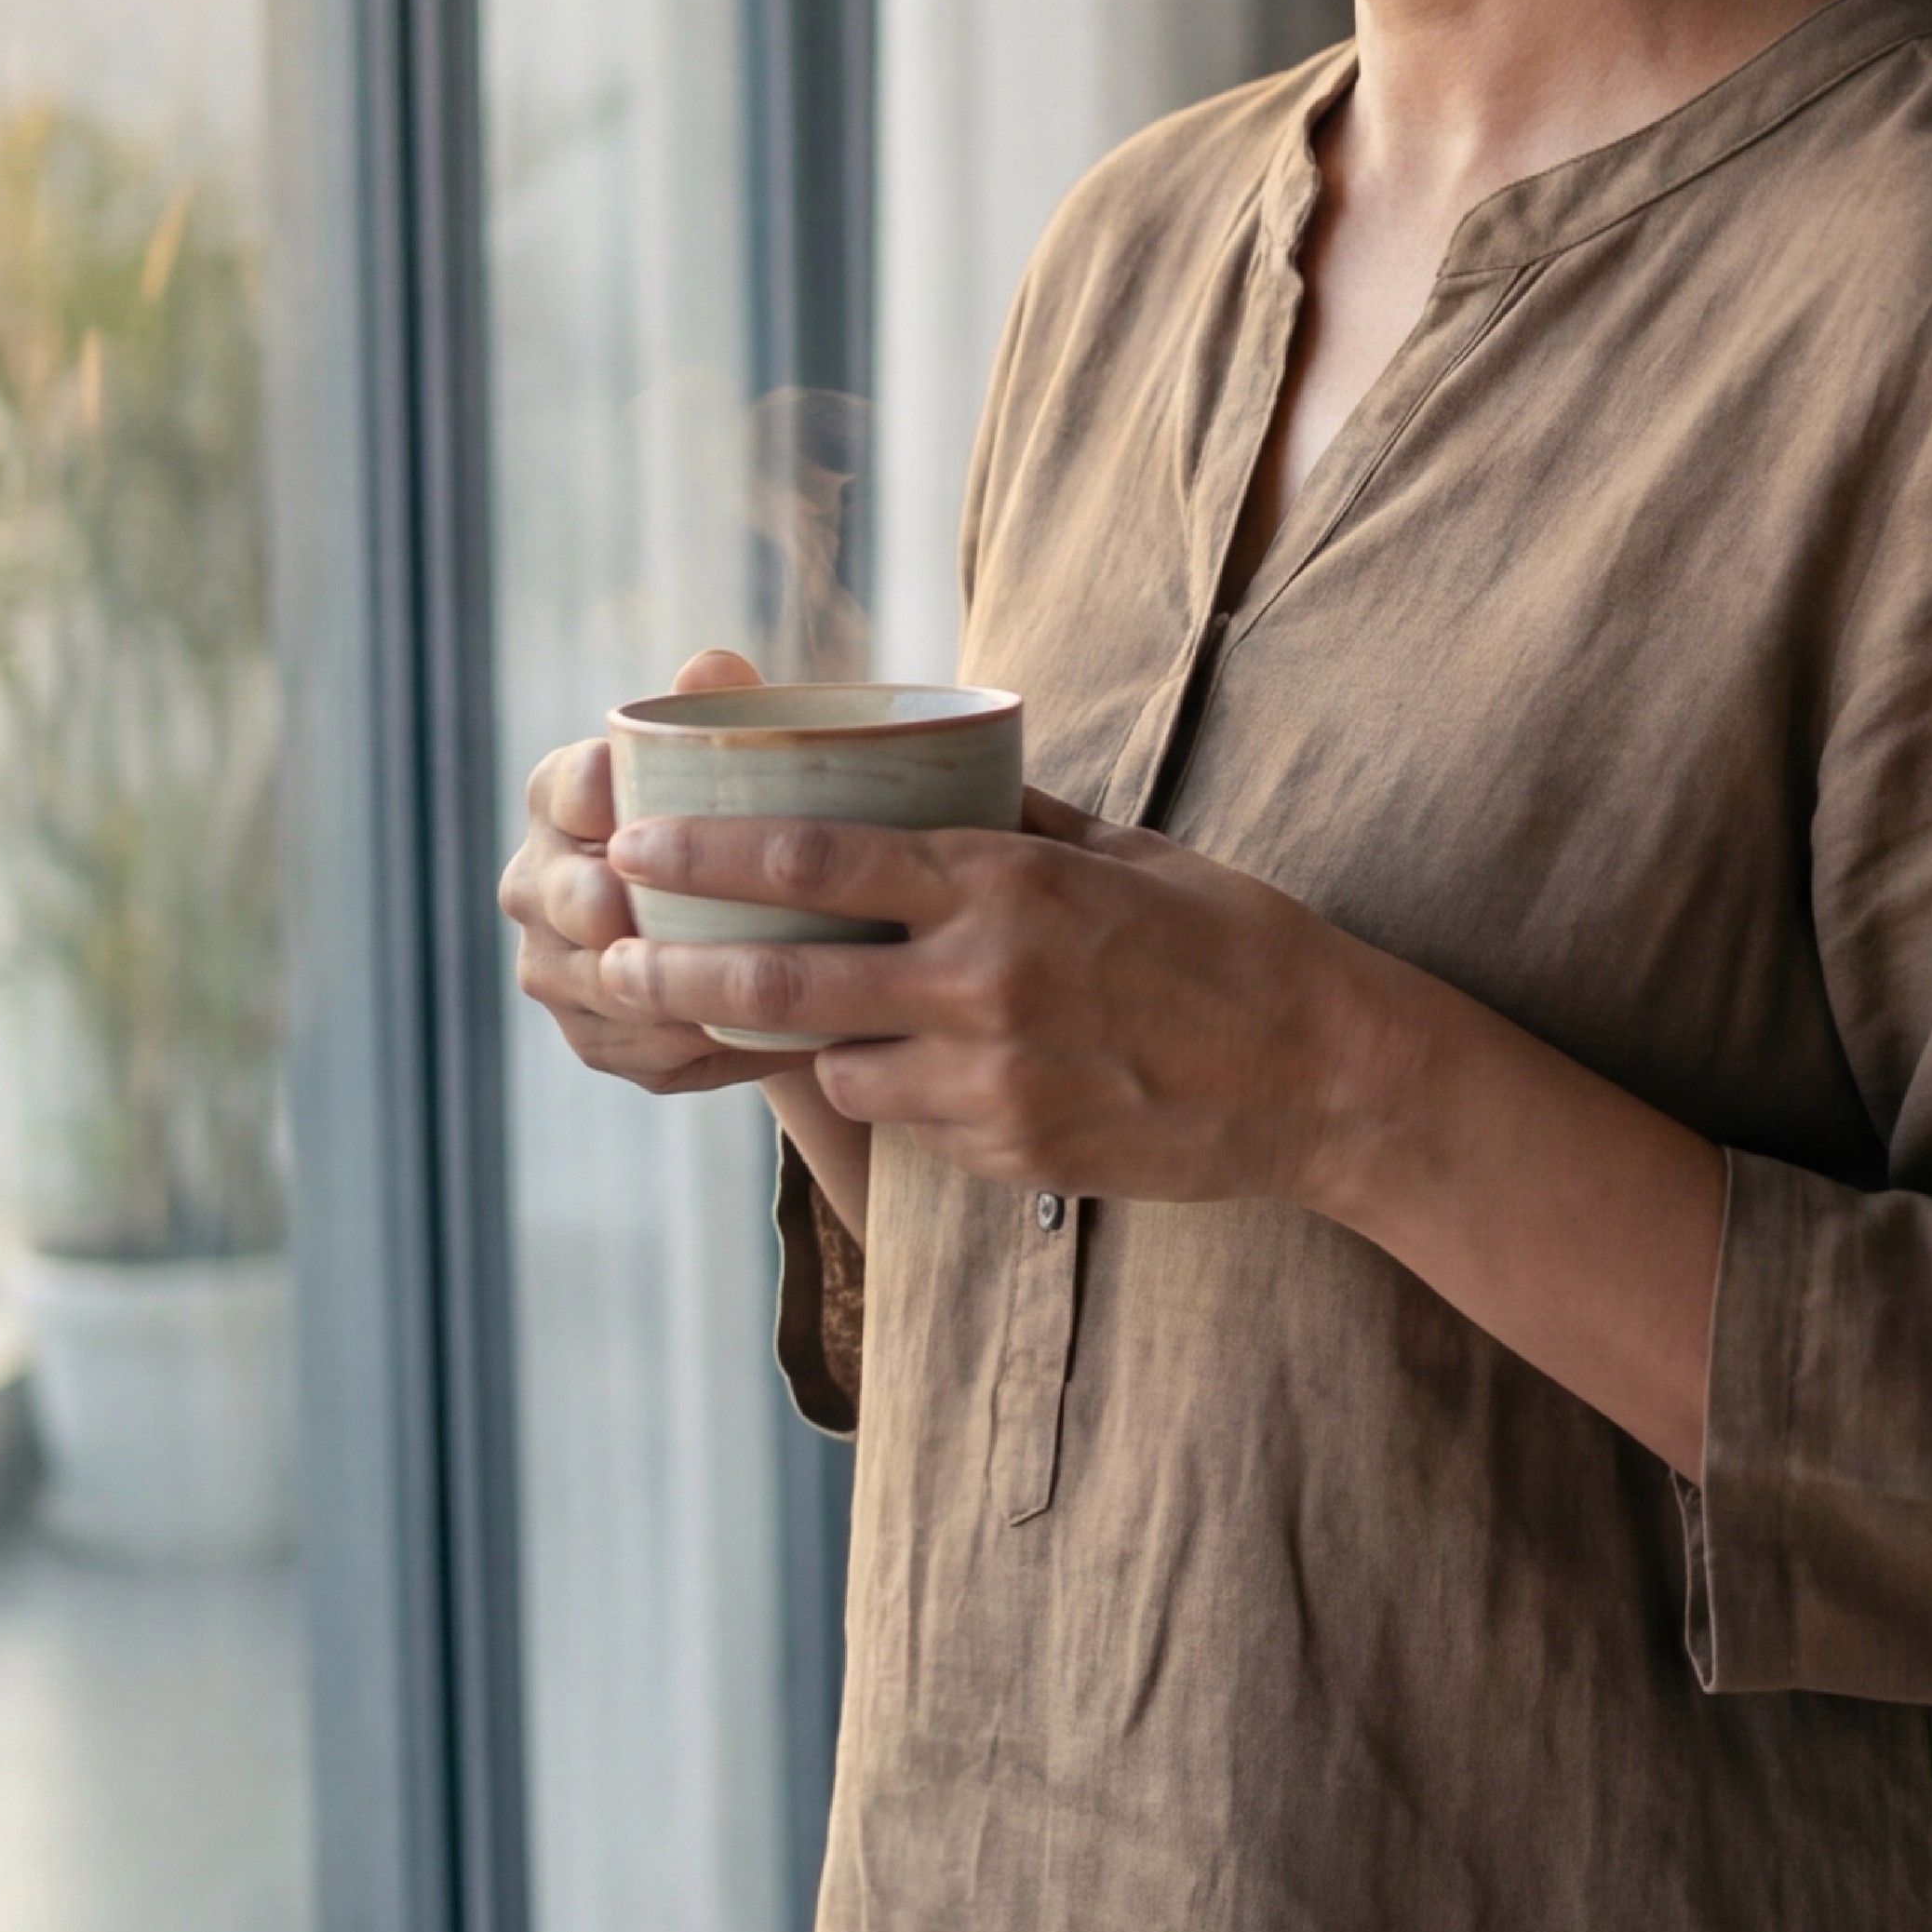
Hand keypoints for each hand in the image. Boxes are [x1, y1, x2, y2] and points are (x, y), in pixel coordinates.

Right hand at [502, 649, 820, 1100]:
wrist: (739, 921)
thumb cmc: (734, 817)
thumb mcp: (735, 762)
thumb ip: (723, 712)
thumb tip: (712, 666)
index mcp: (561, 796)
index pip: (563, 788)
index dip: (587, 793)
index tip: (619, 791)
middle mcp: (537, 882)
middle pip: (562, 896)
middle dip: (596, 904)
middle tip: (632, 908)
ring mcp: (554, 969)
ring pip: (594, 984)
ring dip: (654, 987)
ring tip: (725, 984)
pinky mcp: (592, 1038)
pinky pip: (631, 1049)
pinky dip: (686, 1044)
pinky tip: (746, 1037)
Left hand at [600, 789, 1365, 1206]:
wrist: (1324, 1074)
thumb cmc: (1231, 940)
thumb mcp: (1123, 851)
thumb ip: (1014, 822)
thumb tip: (930, 777)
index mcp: (1004, 885)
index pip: (816, 862)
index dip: (708, 856)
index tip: (634, 843)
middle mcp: (982, 982)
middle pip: (781, 982)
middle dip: (677, 970)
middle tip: (607, 960)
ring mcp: (993, 1080)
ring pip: (837, 1064)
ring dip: (807, 1043)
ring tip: (787, 1019)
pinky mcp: (1011, 1154)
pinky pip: (911, 1120)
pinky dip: (899, 1092)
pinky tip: (930, 1069)